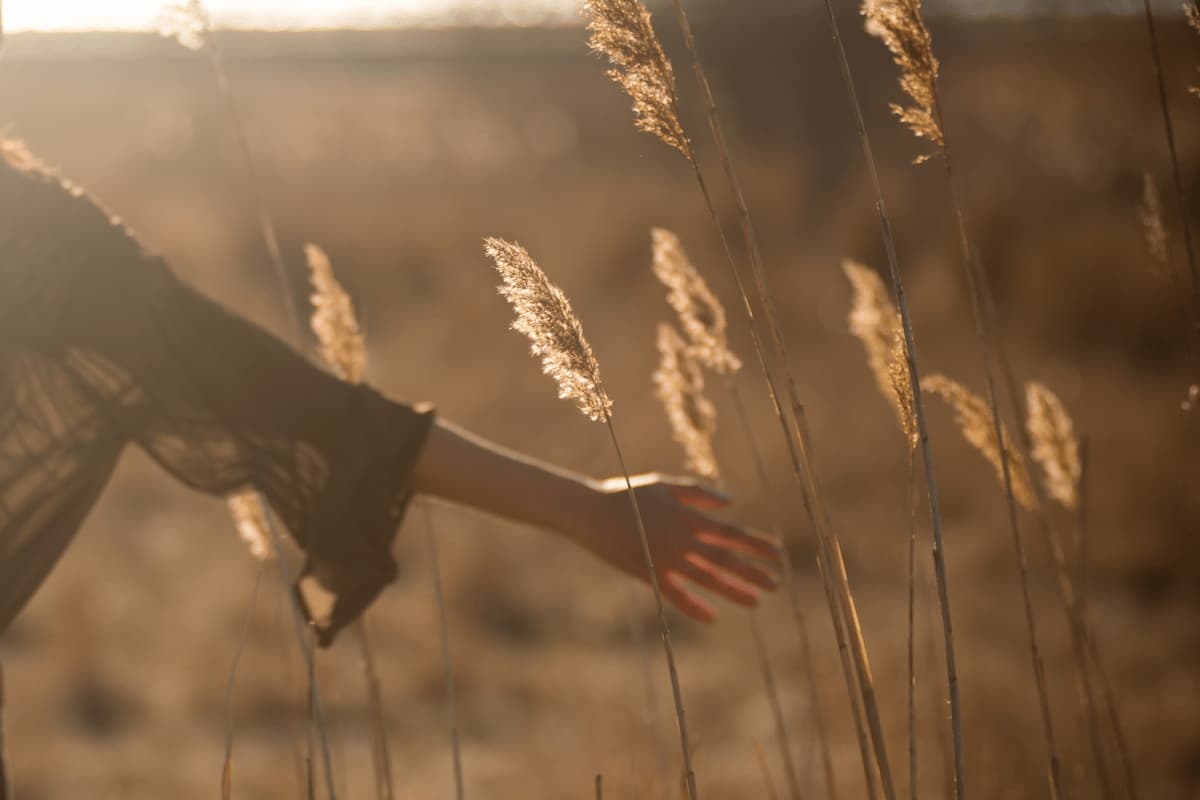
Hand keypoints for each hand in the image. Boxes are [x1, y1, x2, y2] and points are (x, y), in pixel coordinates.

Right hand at [579, 473, 780, 622]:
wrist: (589, 511)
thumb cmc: (628, 494)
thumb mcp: (664, 485)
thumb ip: (699, 493)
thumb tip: (731, 503)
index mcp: (686, 516)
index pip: (729, 533)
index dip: (755, 543)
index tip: (777, 553)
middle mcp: (680, 539)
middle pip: (724, 559)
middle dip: (752, 571)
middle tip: (776, 584)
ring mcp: (664, 559)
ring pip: (706, 579)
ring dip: (733, 590)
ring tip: (756, 601)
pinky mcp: (648, 574)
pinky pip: (675, 595)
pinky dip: (693, 606)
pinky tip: (712, 617)